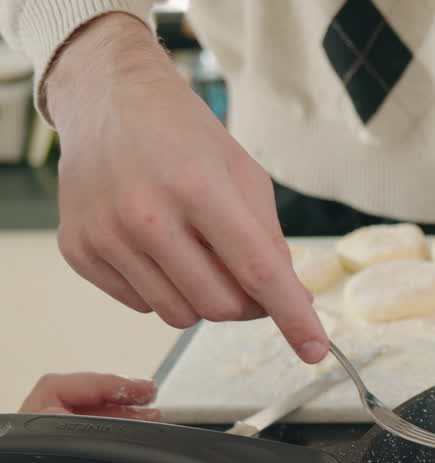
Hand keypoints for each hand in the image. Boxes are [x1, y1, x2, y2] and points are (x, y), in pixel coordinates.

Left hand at [1, 374, 160, 462]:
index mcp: (3, 456)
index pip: (51, 399)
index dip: (94, 388)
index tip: (131, 396)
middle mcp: (15, 460)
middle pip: (67, 408)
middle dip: (110, 398)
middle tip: (146, 401)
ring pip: (73, 433)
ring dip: (109, 421)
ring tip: (146, 420)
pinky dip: (103, 454)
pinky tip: (123, 460)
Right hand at [45, 13, 328, 363]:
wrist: (108, 100)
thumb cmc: (184, 135)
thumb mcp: (244, 174)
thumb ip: (269, 240)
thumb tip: (291, 299)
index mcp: (198, 188)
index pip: (257, 272)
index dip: (292, 317)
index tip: (315, 349)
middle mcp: (146, 214)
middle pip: (219, 307)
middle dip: (248, 306)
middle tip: (251, 282)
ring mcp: (106, 235)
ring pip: (179, 316)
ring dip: (203, 300)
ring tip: (199, 255)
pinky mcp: (79, 251)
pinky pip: (141, 305)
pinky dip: (163, 289)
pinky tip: (159, 249)